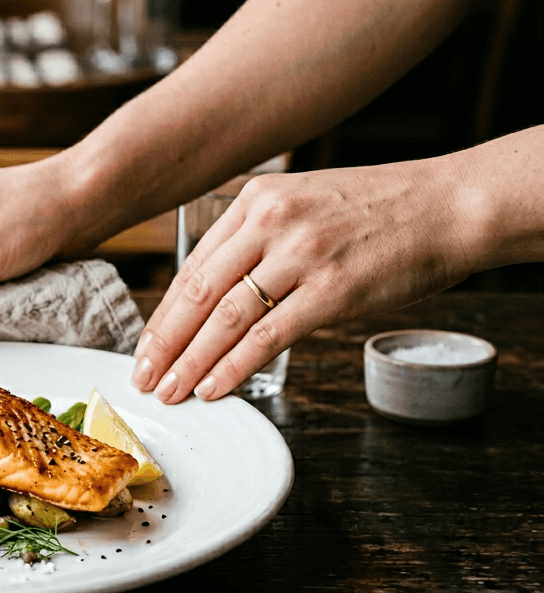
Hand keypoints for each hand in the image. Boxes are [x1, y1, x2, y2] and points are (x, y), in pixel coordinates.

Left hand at [132, 161, 475, 402]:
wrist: (450, 205)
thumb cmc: (379, 211)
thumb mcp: (304, 203)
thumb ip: (259, 239)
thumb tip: (216, 296)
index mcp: (256, 201)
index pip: (193, 267)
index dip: (164, 315)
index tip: (145, 347)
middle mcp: (271, 223)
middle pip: (197, 294)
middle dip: (164, 344)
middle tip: (143, 378)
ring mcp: (301, 255)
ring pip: (224, 318)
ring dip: (191, 362)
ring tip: (170, 391)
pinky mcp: (333, 290)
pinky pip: (267, 336)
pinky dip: (233, 366)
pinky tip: (212, 387)